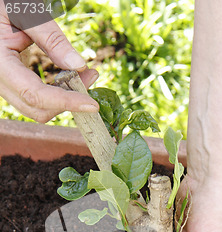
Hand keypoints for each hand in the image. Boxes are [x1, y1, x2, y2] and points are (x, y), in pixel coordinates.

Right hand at [0, 0, 98, 121]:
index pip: (34, 95)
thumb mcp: (26, 12)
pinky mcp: (13, 81)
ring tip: (86, 74)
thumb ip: (51, 38)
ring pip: (37, 107)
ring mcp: (4, 83)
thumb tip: (79, 65)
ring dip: (65, 98)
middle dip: (68, 102)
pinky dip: (57, 92)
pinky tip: (73, 76)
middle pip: (37, 109)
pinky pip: (36, 96)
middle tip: (91, 76)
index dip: (65, 103)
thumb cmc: (2, 3)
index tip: (91, 104)